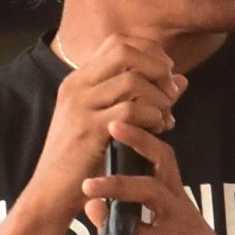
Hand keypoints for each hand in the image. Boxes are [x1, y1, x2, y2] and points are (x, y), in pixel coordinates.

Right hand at [25, 37, 184, 228]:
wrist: (52, 191)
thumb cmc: (85, 159)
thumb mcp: (113, 121)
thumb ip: (145, 99)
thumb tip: (181, 80)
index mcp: (79, 80)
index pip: (118, 43)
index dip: (150, 52)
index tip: (167, 74)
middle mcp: (77, 86)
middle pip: (125, 51)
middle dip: (157, 68)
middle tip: (170, 93)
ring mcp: (80, 105)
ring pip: (133, 80)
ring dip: (159, 98)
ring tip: (165, 118)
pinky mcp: (89, 128)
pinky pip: (132, 110)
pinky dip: (154, 117)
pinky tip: (157, 130)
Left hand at [71, 120, 234, 234]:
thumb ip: (125, 219)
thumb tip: (92, 205)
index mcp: (177, 201)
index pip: (162, 161)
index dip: (140, 141)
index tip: (115, 125)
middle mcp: (180, 216)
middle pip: (151, 188)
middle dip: (118, 184)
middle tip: (87, 185)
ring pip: (140, 231)